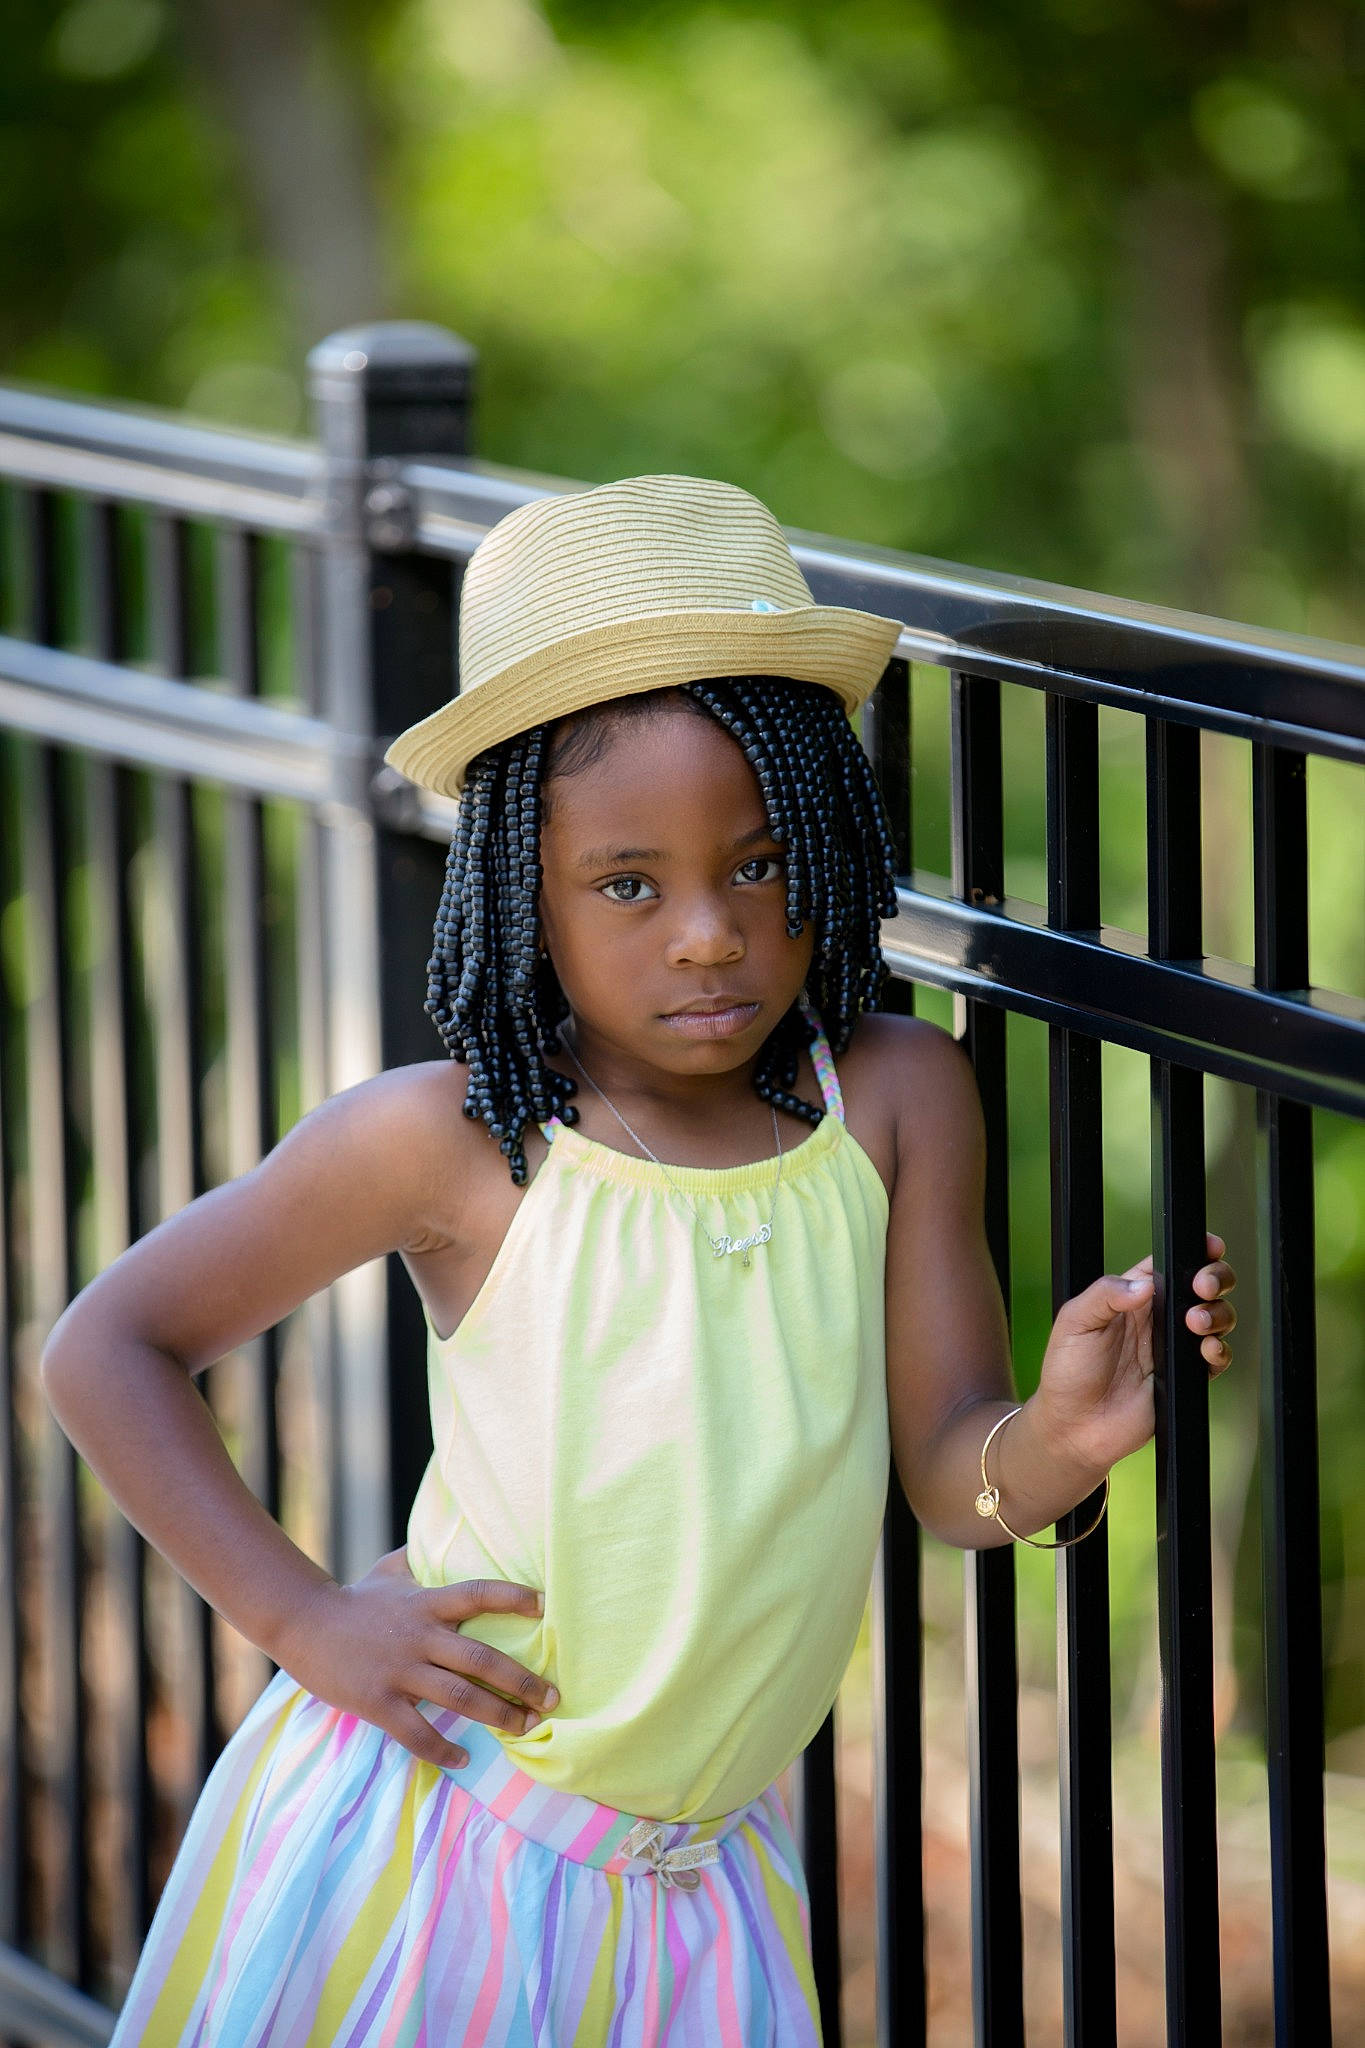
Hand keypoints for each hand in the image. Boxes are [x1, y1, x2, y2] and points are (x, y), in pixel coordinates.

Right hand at [272, 1546, 558, 1771]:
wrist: (303, 1625)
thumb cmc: (354, 1599)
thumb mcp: (390, 1570)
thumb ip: (421, 1557)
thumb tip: (445, 1531)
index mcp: (426, 1602)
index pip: (478, 1594)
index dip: (513, 1598)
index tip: (546, 1608)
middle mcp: (419, 1635)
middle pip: (482, 1658)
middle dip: (522, 1681)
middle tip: (552, 1698)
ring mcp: (400, 1671)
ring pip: (461, 1698)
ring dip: (499, 1715)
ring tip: (527, 1727)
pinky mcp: (379, 1702)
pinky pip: (419, 1734)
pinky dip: (445, 1750)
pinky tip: (464, 1758)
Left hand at [1032, 1230, 1236, 1474]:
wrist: (1074, 1427)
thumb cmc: (1067, 1371)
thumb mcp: (1074, 1323)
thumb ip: (1105, 1296)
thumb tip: (1144, 1285)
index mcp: (1131, 1295)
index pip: (1169, 1264)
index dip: (1194, 1251)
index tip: (1209, 1248)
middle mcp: (1157, 1317)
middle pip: (1202, 1286)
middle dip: (1215, 1278)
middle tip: (1203, 1287)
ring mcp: (1173, 1347)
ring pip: (1216, 1318)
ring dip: (1218, 1314)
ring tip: (1196, 1322)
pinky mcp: (1183, 1376)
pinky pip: (1215, 1358)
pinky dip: (1220, 1351)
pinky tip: (1207, 1351)